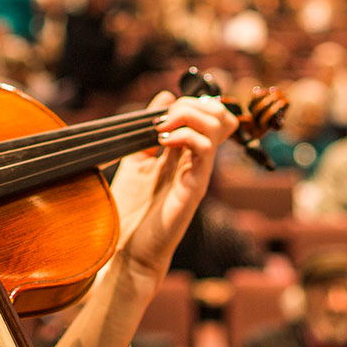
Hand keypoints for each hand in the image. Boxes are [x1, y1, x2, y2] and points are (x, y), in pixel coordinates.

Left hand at [108, 94, 237, 284]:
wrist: (127, 250)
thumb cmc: (132, 209)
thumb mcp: (136, 157)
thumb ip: (149, 128)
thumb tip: (165, 95)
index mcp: (185, 152)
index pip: (207, 114)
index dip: (188, 102)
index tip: (158, 114)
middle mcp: (197, 161)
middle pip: (218, 115)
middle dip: (190, 104)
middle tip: (162, 119)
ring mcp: (199, 173)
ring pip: (217, 125)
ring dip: (187, 115)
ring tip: (162, 128)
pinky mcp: (194, 187)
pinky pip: (204, 149)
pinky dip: (184, 135)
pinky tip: (162, 142)